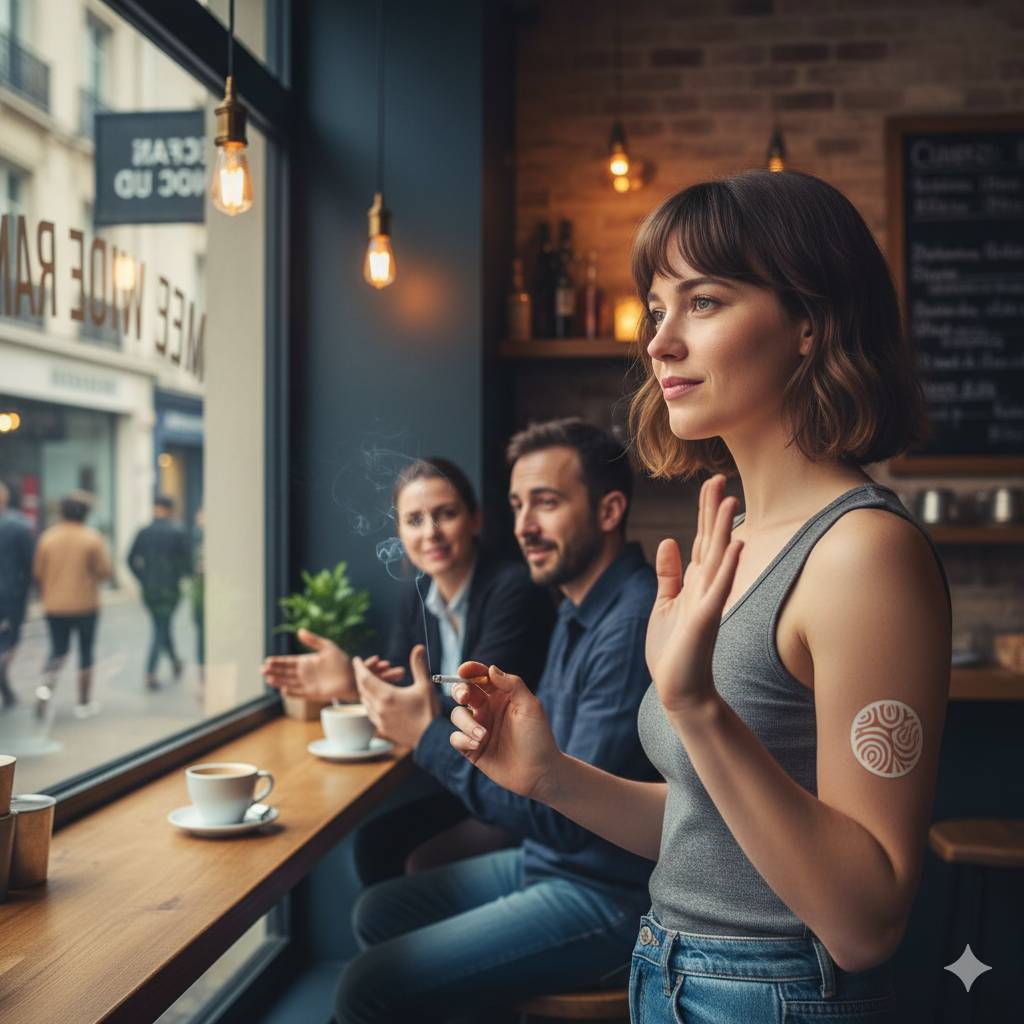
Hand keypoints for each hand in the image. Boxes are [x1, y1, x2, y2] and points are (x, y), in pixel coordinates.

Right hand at [261, 628, 370, 701]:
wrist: (353, 677)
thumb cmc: (342, 662)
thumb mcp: (328, 647)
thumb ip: (313, 641)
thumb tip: (299, 631)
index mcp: (306, 662)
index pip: (288, 662)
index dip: (278, 662)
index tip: (267, 660)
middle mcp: (304, 674)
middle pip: (285, 672)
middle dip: (274, 671)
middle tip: (262, 669)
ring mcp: (307, 684)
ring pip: (289, 683)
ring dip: (279, 681)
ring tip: (269, 679)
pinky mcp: (313, 694)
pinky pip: (299, 694)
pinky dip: (292, 693)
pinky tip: (284, 690)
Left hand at [353, 644, 438, 748]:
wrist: (431, 738)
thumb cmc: (429, 711)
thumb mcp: (425, 686)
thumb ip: (418, 666)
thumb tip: (418, 647)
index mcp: (387, 696)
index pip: (365, 678)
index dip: (359, 667)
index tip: (356, 659)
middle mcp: (379, 708)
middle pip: (362, 689)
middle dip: (362, 676)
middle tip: (364, 668)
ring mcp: (379, 720)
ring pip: (365, 701)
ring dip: (366, 689)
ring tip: (371, 681)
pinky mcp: (382, 728)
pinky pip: (370, 712)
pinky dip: (370, 701)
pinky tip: (377, 699)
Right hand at [449, 661, 559, 800]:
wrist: (540, 772)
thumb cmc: (538, 737)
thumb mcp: (531, 706)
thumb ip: (512, 684)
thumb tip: (491, 669)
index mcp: (501, 696)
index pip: (481, 677)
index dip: (470, 670)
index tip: (463, 670)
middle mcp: (487, 709)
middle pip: (463, 691)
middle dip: (459, 691)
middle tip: (465, 697)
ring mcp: (478, 728)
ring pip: (458, 715)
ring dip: (466, 722)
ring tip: (483, 735)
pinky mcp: (472, 748)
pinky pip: (456, 738)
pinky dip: (463, 739)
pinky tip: (478, 744)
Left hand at [646, 474, 743, 716]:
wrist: (679, 689)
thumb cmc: (672, 651)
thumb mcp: (664, 605)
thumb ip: (668, 574)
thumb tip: (669, 540)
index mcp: (694, 582)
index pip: (701, 538)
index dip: (704, 511)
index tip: (710, 482)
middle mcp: (705, 587)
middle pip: (711, 540)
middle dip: (714, 510)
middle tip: (719, 477)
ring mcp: (708, 602)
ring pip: (718, 558)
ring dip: (724, 529)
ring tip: (731, 501)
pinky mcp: (706, 619)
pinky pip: (719, 588)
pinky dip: (728, 567)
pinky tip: (735, 545)